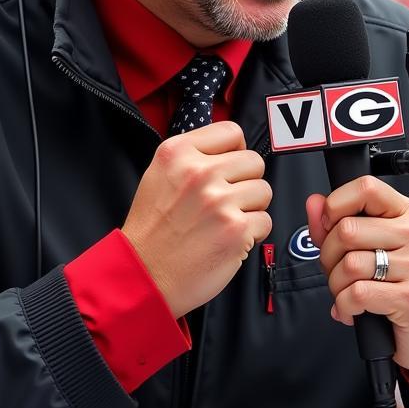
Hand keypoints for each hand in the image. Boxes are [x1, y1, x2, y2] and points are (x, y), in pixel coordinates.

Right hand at [122, 121, 271, 318]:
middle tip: (225, 201)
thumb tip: (233, 147)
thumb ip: (194, 156)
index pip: (231, 131)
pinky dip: (253, 233)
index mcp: (178, 153)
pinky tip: (229, 239)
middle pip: (253, 161)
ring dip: (251, 208)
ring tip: (225, 221)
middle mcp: (199, 173)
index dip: (234, 152)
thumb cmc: (152, 230)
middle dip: (245, 182)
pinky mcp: (236, 230)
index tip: (228, 169)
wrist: (143, 275)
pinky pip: (265, 220)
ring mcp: (219, 201)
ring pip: (264, 190)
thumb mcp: (159, 175)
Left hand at [305, 177, 408, 375]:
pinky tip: (352, 311)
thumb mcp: (369, 248)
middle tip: (338, 272)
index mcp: (406, 213)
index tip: (329, 227)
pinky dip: (344, 306)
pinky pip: (357, 294)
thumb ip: (336, 224)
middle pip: (347, 230)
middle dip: (328, 257)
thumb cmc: (397, 284)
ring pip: (349, 264)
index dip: (336, 206)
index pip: (366, 187)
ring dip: (336, 286)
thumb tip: (314, 203)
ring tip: (347, 293)